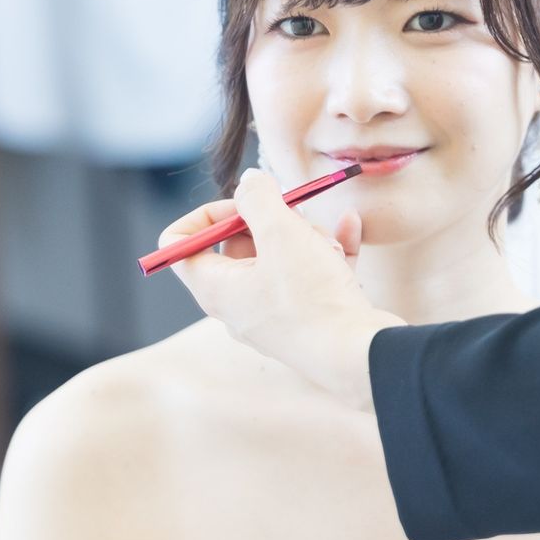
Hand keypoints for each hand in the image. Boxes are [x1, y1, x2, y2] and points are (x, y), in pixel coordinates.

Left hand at [157, 168, 403, 409]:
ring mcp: (273, 315)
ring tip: (327, 243)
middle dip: (270, 222)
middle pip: (237, 246)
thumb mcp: (280, 233)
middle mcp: (237, 305)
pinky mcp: (307, 319)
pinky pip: (310, 274)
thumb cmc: (311, 298)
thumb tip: (248, 181)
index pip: (179, 244)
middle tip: (295, 216)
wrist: (360, 357)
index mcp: (215, 289)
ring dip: (306, 237)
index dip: (206, 215)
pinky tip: (351, 224)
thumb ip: (258, 199)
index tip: (243, 206)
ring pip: (279, 257)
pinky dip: (328, 250)